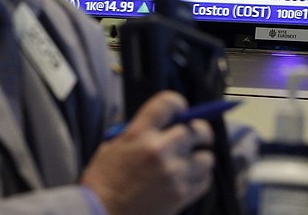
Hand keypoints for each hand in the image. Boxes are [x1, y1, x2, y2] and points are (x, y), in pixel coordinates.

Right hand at [81, 91, 214, 214]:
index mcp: (139, 133)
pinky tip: (188, 177)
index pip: (169, 103)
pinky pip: (205, 180)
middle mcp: (158, 150)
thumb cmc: (104, 181)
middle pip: (196, 129)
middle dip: (198, 131)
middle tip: (197, 135)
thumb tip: (164, 121)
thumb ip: (138, 131)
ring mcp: (172, 173)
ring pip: (206, 157)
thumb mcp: (112, 146)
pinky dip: (200, 177)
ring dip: (200, 158)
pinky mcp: (180, 195)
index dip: (178, 104)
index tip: (181, 111)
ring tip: (190, 162)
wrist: (101, 214)